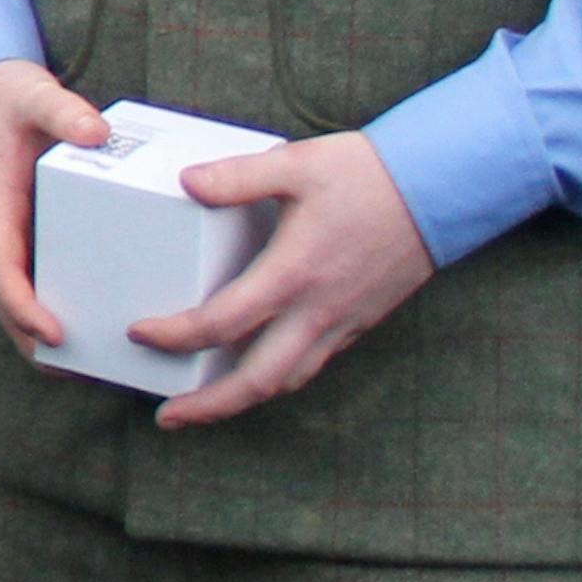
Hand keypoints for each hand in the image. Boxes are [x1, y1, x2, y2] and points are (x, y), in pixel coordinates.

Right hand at [0, 58, 108, 356]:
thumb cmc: (8, 98)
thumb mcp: (34, 94)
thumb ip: (62, 111)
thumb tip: (97, 132)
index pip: (2, 267)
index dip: (23, 305)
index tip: (53, 332)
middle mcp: (2, 230)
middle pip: (8, 299)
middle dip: (32, 340)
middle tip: (73, 372)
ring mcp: (15, 235)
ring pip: (21, 295)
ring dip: (42, 334)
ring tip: (87, 367)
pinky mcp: (31, 232)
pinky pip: (39, 276)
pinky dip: (57, 305)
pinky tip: (95, 324)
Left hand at [133, 130, 432, 428]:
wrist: (439, 189)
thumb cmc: (368, 175)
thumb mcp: (298, 164)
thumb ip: (240, 177)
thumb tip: (188, 182)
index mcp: (293, 273)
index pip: (222, 323)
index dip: (175, 335)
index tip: (142, 333)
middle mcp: (316, 310)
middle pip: (255, 381)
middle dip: (208, 406)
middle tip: (169, 417)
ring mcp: (340, 323)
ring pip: (287, 382)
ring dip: (242, 401)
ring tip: (207, 406)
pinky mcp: (359, 323)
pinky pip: (312, 366)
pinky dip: (278, 379)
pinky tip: (260, 371)